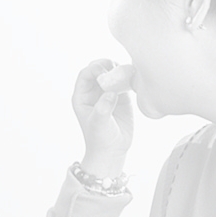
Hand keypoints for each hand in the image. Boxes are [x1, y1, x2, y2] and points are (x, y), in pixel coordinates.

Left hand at [72, 60, 134, 176]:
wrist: (113, 151)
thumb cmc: (100, 139)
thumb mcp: (99, 124)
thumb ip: (103, 108)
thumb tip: (110, 93)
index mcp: (82, 96)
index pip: (85, 74)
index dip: (94, 69)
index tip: (105, 71)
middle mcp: (93, 92)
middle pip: (98, 70)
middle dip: (106, 66)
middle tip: (116, 67)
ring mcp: (107, 93)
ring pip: (111, 73)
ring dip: (118, 70)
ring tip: (126, 72)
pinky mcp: (121, 96)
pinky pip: (124, 82)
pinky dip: (128, 77)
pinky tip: (133, 78)